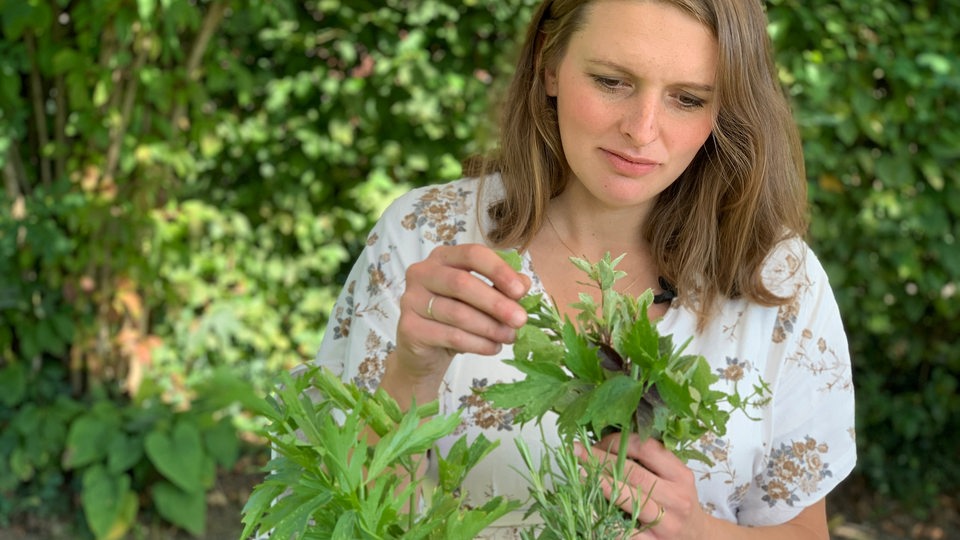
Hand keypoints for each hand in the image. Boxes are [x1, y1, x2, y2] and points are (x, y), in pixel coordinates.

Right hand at [390, 244, 530, 389]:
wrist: (426, 352)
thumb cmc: (457, 318)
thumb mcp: (482, 300)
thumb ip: (502, 288)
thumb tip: (524, 283)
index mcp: (443, 257)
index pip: (472, 254)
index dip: (498, 270)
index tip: (521, 291)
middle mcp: (422, 273)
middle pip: (462, 283)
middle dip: (496, 303)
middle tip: (521, 320)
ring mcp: (411, 299)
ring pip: (457, 313)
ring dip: (489, 327)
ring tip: (509, 337)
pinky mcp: (408, 327)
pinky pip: (450, 335)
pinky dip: (477, 344)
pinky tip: (492, 348)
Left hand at [576, 433, 708, 539]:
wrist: (697, 538)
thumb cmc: (678, 502)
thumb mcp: (675, 478)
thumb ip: (651, 461)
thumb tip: (609, 440)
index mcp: (680, 475)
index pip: (648, 449)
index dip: (619, 441)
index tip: (598, 439)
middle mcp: (676, 498)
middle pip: (634, 474)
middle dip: (602, 459)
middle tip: (577, 450)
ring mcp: (665, 523)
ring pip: (630, 500)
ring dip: (601, 484)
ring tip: (580, 472)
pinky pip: (625, 531)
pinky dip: (606, 518)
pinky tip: (590, 508)